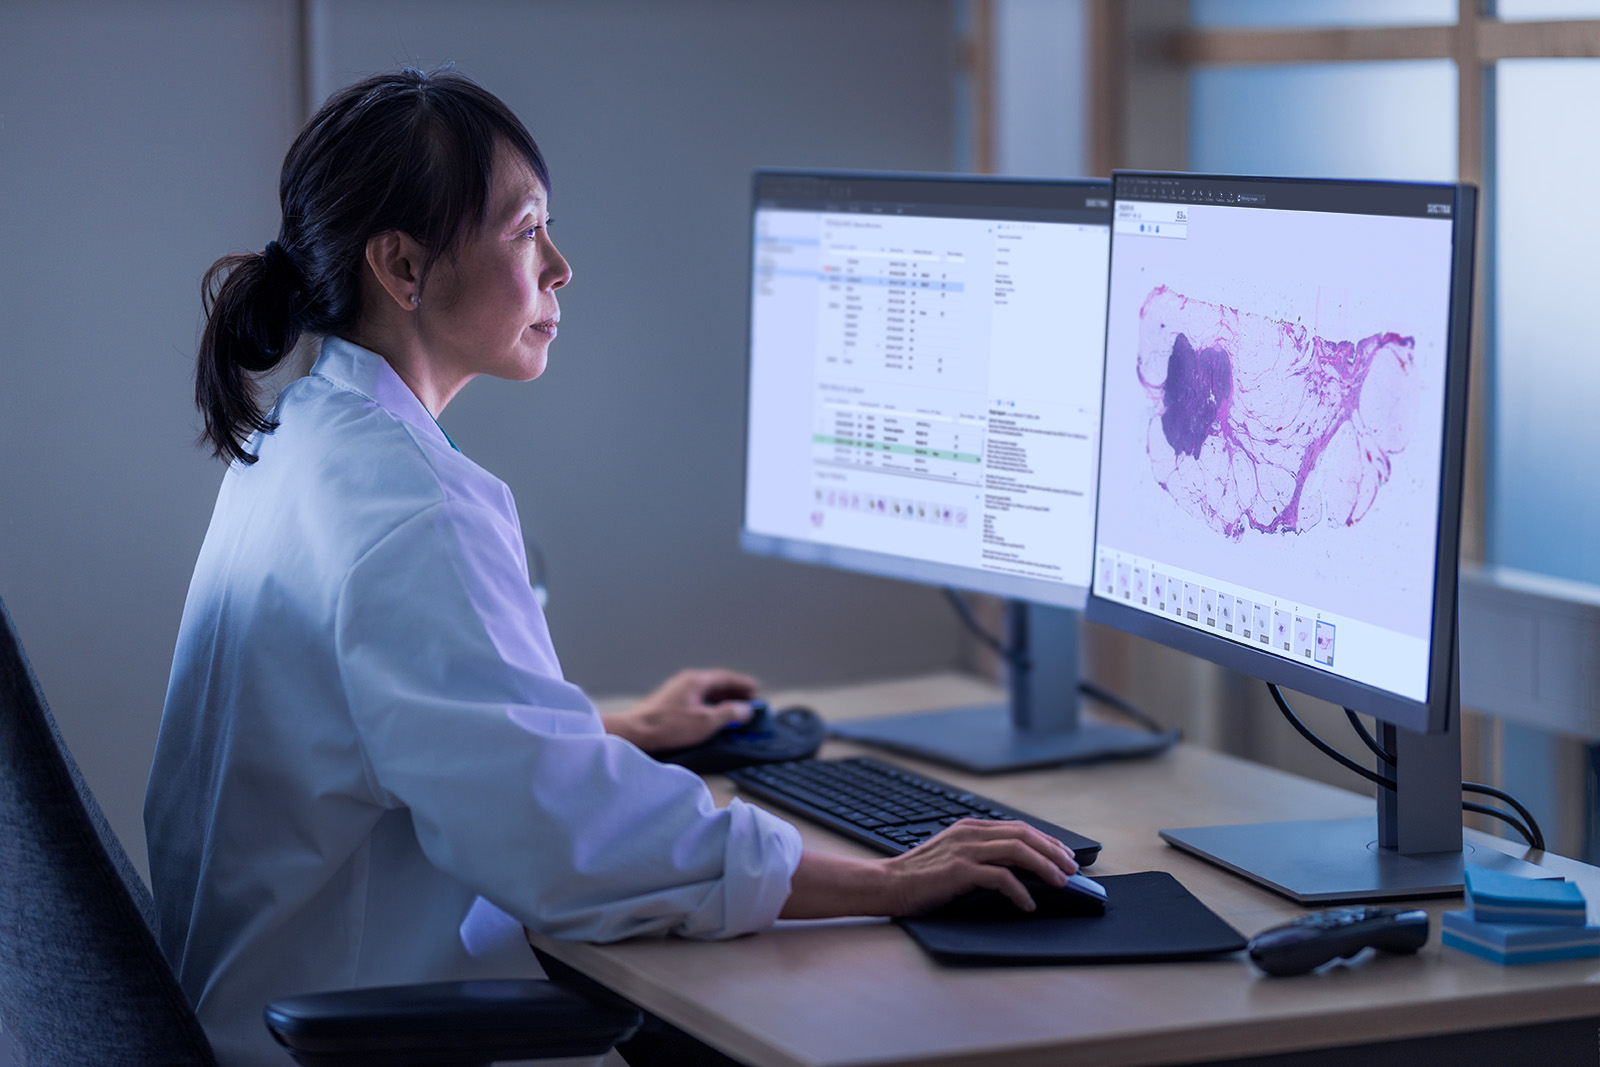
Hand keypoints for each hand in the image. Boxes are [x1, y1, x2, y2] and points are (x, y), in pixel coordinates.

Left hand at [601, 668, 758, 752]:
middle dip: (735, 692)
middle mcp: (687, 681)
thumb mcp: (706, 722)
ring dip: (723, 699)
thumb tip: (745, 710)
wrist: (636, 732)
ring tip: (735, 710)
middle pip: (716, 683)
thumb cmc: (669, 727)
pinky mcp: (670, 703)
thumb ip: (729, 714)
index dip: (743, 684)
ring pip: (706, 691)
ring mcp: (677, 691)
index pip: (726, 677)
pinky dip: (711, 705)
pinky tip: (713, 716)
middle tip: (750, 701)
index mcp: (696, 680)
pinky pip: (698, 699)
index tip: (756, 689)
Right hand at [881, 819, 1077, 914]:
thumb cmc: (920, 877)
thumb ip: (979, 853)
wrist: (887, 884)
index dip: (1047, 841)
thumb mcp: (953, 855)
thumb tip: (1017, 867)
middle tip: (1073, 869)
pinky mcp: (959, 871)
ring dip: (1045, 867)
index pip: (1018, 828)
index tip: (1065, 855)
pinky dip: (1020, 891)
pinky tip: (1028, 904)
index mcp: (970, 827)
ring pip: (1018, 851)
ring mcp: (965, 850)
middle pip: (1024, 835)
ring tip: (1061, 883)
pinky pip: (1001, 877)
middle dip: (1054, 852)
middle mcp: (970, 834)